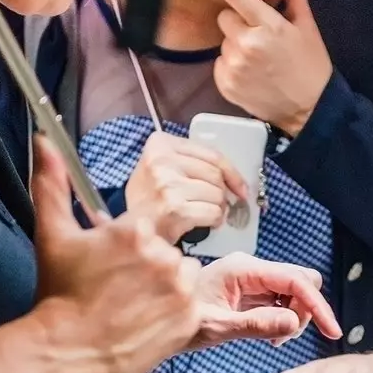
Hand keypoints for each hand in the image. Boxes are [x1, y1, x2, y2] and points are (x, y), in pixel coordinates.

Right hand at [30, 135, 201, 372]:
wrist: (68, 350)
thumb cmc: (60, 294)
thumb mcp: (54, 235)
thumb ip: (53, 185)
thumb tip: (43, 141)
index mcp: (135, 230)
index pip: (160, 218)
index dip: (142, 240)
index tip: (126, 258)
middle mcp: (163, 255)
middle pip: (172, 248)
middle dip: (153, 264)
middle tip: (123, 286)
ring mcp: (179, 288)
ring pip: (185, 274)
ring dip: (168, 286)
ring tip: (136, 304)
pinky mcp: (189, 318)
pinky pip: (193, 303)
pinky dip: (176, 311)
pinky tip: (148, 319)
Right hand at [124, 131, 249, 242]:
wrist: (131, 229)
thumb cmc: (151, 199)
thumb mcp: (164, 168)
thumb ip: (194, 163)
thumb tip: (236, 180)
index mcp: (160, 144)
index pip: (211, 153)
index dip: (232, 172)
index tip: (241, 186)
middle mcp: (161, 161)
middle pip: (216, 174)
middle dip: (223, 192)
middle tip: (218, 203)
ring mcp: (167, 184)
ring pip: (217, 194)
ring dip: (218, 207)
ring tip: (204, 212)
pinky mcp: (174, 208)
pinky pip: (213, 212)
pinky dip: (215, 220)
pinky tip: (204, 222)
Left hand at [190, 252, 342, 349]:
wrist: (156, 318)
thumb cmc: (180, 322)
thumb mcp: (217, 328)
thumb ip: (256, 325)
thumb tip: (293, 323)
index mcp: (243, 269)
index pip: (294, 280)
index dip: (317, 305)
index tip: (331, 331)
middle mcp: (251, 267)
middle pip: (300, 280)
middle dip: (304, 309)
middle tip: (284, 336)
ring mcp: (251, 277)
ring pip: (293, 290)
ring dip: (293, 315)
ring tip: (273, 337)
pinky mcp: (250, 288)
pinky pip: (280, 298)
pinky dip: (283, 316)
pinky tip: (269, 332)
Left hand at [204, 0, 332, 135]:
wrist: (308, 109)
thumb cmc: (311, 67)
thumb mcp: (308, 30)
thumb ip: (295, 0)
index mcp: (270, 27)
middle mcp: (248, 45)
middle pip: (225, 18)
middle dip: (238, 22)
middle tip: (258, 36)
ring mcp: (235, 66)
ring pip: (223, 42)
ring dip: (236, 46)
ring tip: (257, 60)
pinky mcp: (226, 84)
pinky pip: (219, 63)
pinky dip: (231, 66)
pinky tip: (251, 74)